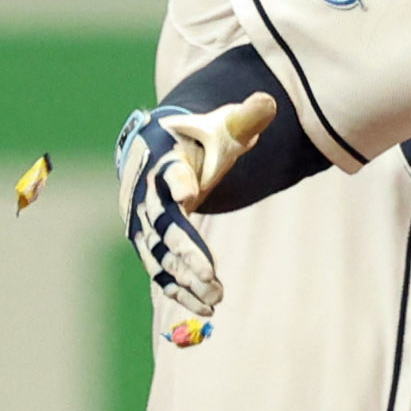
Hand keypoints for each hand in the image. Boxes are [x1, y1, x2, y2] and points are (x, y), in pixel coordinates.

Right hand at [119, 93, 272, 322]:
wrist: (158, 147)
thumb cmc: (197, 137)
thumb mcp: (223, 125)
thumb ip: (246, 118)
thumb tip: (268, 103)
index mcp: (164, 159)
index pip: (171, 172)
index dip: (179, 181)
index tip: (189, 193)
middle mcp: (146, 192)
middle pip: (164, 225)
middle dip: (185, 252)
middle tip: (210, 276)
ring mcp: (142, 220)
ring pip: (159, 255)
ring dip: (184, 280)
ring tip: (214, 300)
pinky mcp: (146, 240)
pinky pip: (160, 268)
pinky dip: (178, 288)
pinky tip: (203, 307)